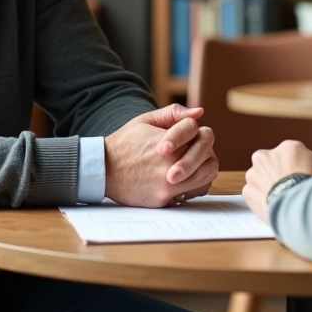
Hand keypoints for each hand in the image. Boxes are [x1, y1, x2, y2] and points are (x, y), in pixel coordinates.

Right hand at [104, 105, 218, 206]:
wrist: (103, 171)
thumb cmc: (125, 144)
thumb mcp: (146, 121)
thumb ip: (174, 113)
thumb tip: (200, 112)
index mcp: (165, 142)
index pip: (196, 130)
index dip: (191, 129)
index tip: (185, 130)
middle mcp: (169, 164)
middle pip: (206, 151)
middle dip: (203, 145)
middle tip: (195, 146)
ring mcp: (168, 184)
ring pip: (208, 172)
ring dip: (205, 163)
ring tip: (195, 160)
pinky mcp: (166, 199)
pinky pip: (197, 190)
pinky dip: (198, 182)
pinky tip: (189, 176)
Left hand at [242, 140, 311, 222]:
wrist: (296, 208)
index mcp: (289, 147)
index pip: (293, 155)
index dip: (300, 167)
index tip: (303, 177)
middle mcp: (268, 156)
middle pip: (273, 163)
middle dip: (279, 172)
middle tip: (291, 187)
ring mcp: (254, 173)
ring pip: (260, 177)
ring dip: (268, 184)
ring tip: (282, 198)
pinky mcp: (247, 190)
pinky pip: (254, 193)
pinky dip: (261, 199)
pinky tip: (273, 204)